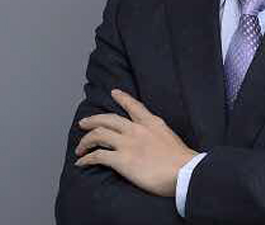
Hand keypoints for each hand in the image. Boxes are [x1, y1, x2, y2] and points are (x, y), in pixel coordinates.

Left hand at [74, 89, 198, 196]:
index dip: (122, 98)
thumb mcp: (170, 136)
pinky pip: (98, 156)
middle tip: (83, 123)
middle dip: (93, 120)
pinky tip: (81, 162)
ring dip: (86, 141)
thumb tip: (154, 140)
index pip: (134, 106)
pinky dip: (86, 158)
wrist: (184, 171)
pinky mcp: (122, 160)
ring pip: (99, 135)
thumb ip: (158, 134)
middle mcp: (137, 129)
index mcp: (151, 123)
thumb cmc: (181, 159)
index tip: (114, 92)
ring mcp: (128, 143)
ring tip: (80, 148)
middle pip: (108, 119)